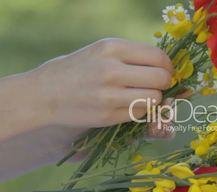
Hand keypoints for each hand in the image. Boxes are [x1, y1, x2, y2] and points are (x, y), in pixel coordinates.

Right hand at [32, 38, 172, 127]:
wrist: (45, 94)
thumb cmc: (80, 68)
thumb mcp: (103, 51)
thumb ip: (133, 55)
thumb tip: (166, 66)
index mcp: (112, 48)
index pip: (158, 57)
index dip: (168, 66)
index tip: (166, 70)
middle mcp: (111, 70)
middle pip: (161, 78)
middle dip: (165, 82)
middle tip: (158, 84)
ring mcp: (109, 95)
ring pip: (154, 98)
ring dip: (154, 98)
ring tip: (143, 94)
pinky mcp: (107, 115)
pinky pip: (140, 113)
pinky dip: (141, 110)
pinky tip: (130, 104)